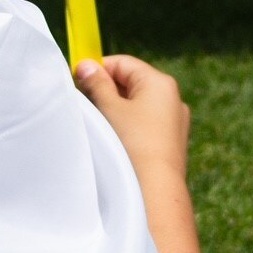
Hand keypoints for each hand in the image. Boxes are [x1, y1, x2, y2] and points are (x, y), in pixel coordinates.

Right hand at [75, 55, 188, 180]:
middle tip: (86, 104)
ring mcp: (175, 121)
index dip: (98, 69)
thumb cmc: (132, 143)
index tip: (77, 80)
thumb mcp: (109, 108)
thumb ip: (96, 84)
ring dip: (117, 110)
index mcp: (160, 82)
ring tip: (100, 125)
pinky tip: (116, 141)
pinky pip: (147, 124)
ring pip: (138, 105)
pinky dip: (129, 126)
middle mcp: (173, 98)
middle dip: (106, 90)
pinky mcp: (172, 142)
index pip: (123, 63)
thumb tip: (86, 65)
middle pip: (132, 82)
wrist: (155, 189)